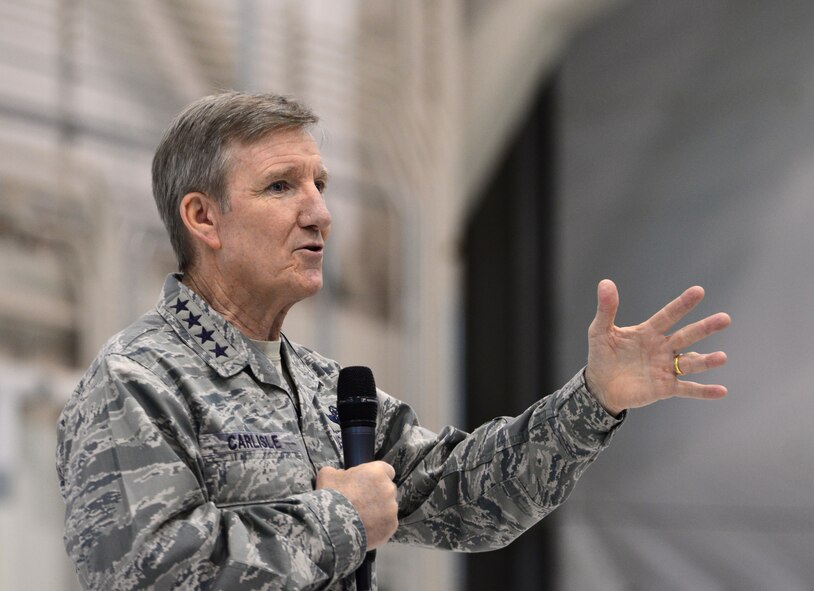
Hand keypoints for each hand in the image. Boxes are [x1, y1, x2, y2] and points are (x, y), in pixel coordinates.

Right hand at [316, 461, 397, 549]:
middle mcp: (388, 488)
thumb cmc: (331, 497)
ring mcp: (391, 508)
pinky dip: (379, 526)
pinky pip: (387, 523)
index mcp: (376, 472)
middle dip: (378, 494)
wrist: (333, 526)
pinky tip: (365, 528)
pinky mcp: (391, 526)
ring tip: (362, 518)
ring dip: (379, 511)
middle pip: (388, 489)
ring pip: (388, 507)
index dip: (377, 477)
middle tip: (362, 502)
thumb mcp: (328, 474)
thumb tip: (341, 475)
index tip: (368, 484)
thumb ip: (338, 472)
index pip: (387, 470)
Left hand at [585, 279, 730, 416]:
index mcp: (649, 332)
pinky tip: (721, 391)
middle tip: (725, 319)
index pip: (668, 315)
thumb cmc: (602, 356)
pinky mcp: (664, 388)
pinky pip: (687, 389)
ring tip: (721, 357)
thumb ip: (606, 309)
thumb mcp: (600, 331)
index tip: (699, 291)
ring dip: (706, 361)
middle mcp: (662, 348)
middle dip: (705, 328)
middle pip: (686, 336)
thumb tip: (605, 283)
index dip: (682, 304)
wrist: (599, 386)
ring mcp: (665, 369)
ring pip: (690, 363)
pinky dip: (704, 391)